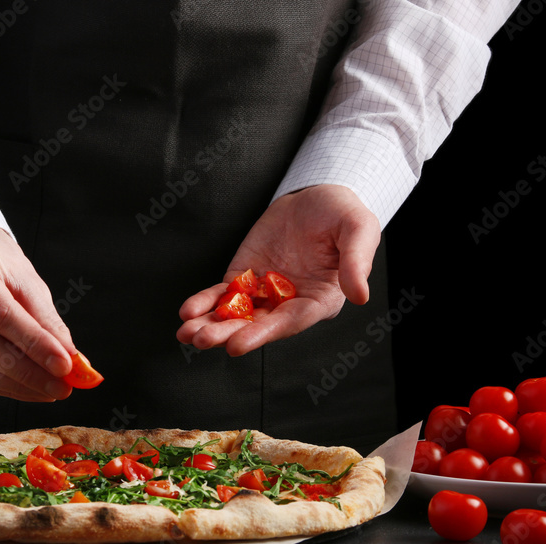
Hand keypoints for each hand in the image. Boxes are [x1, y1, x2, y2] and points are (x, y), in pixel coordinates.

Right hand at [0, 225, 75, 400]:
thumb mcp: (26, 279)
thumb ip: (46, 319)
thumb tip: (70, 361)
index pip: (0, 314)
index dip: (35, 343)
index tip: (66, 366)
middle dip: (28, 373)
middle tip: (62, 387)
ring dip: (16, 386)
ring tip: (48, 390)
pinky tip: (24, 388)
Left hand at [176, 184, 381, 355]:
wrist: (317, 195)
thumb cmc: (344, 214)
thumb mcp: (359, 229)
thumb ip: (356, 262)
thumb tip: (359, 295)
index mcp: (320, 300)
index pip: (289, 322)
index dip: (263, 334)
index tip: (237, 345)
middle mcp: (290, 303)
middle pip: (256, 325)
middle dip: (227, 334)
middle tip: (201, 340)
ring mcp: (265, 292)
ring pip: (236, 315)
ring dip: (211, 326)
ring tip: (185, 334)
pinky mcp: (245, 276)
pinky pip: (222, 294)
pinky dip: (205, 303)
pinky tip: (187, 313)